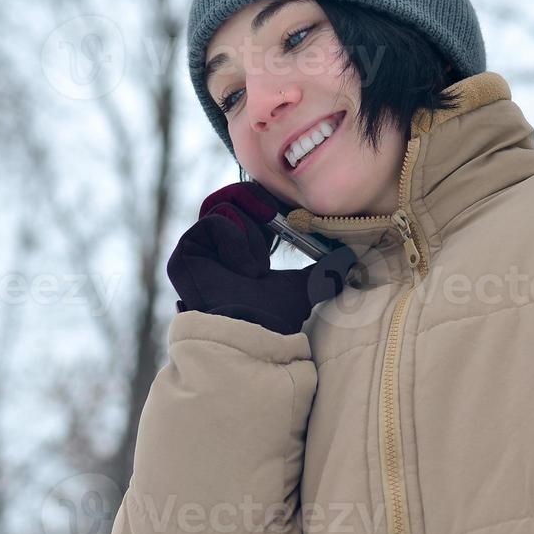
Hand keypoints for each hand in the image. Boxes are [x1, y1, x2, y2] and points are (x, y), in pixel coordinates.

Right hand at [166, 182, 357, 335]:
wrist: (254, 335)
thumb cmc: (273, 319)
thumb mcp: (303, 288)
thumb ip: (323, 272)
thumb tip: (349, 258)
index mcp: (236, 252)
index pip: (245, 207)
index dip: (264, 201)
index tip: (285, 210)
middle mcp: (212, 249)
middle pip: (230, 198)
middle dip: (256, 202)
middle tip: (274, 214)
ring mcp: (196, 251)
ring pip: (223, 208)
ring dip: (250, 235)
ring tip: (257, 267)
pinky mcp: (184, 254)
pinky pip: (212, 222)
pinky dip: (235, 240)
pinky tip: (244, 270)